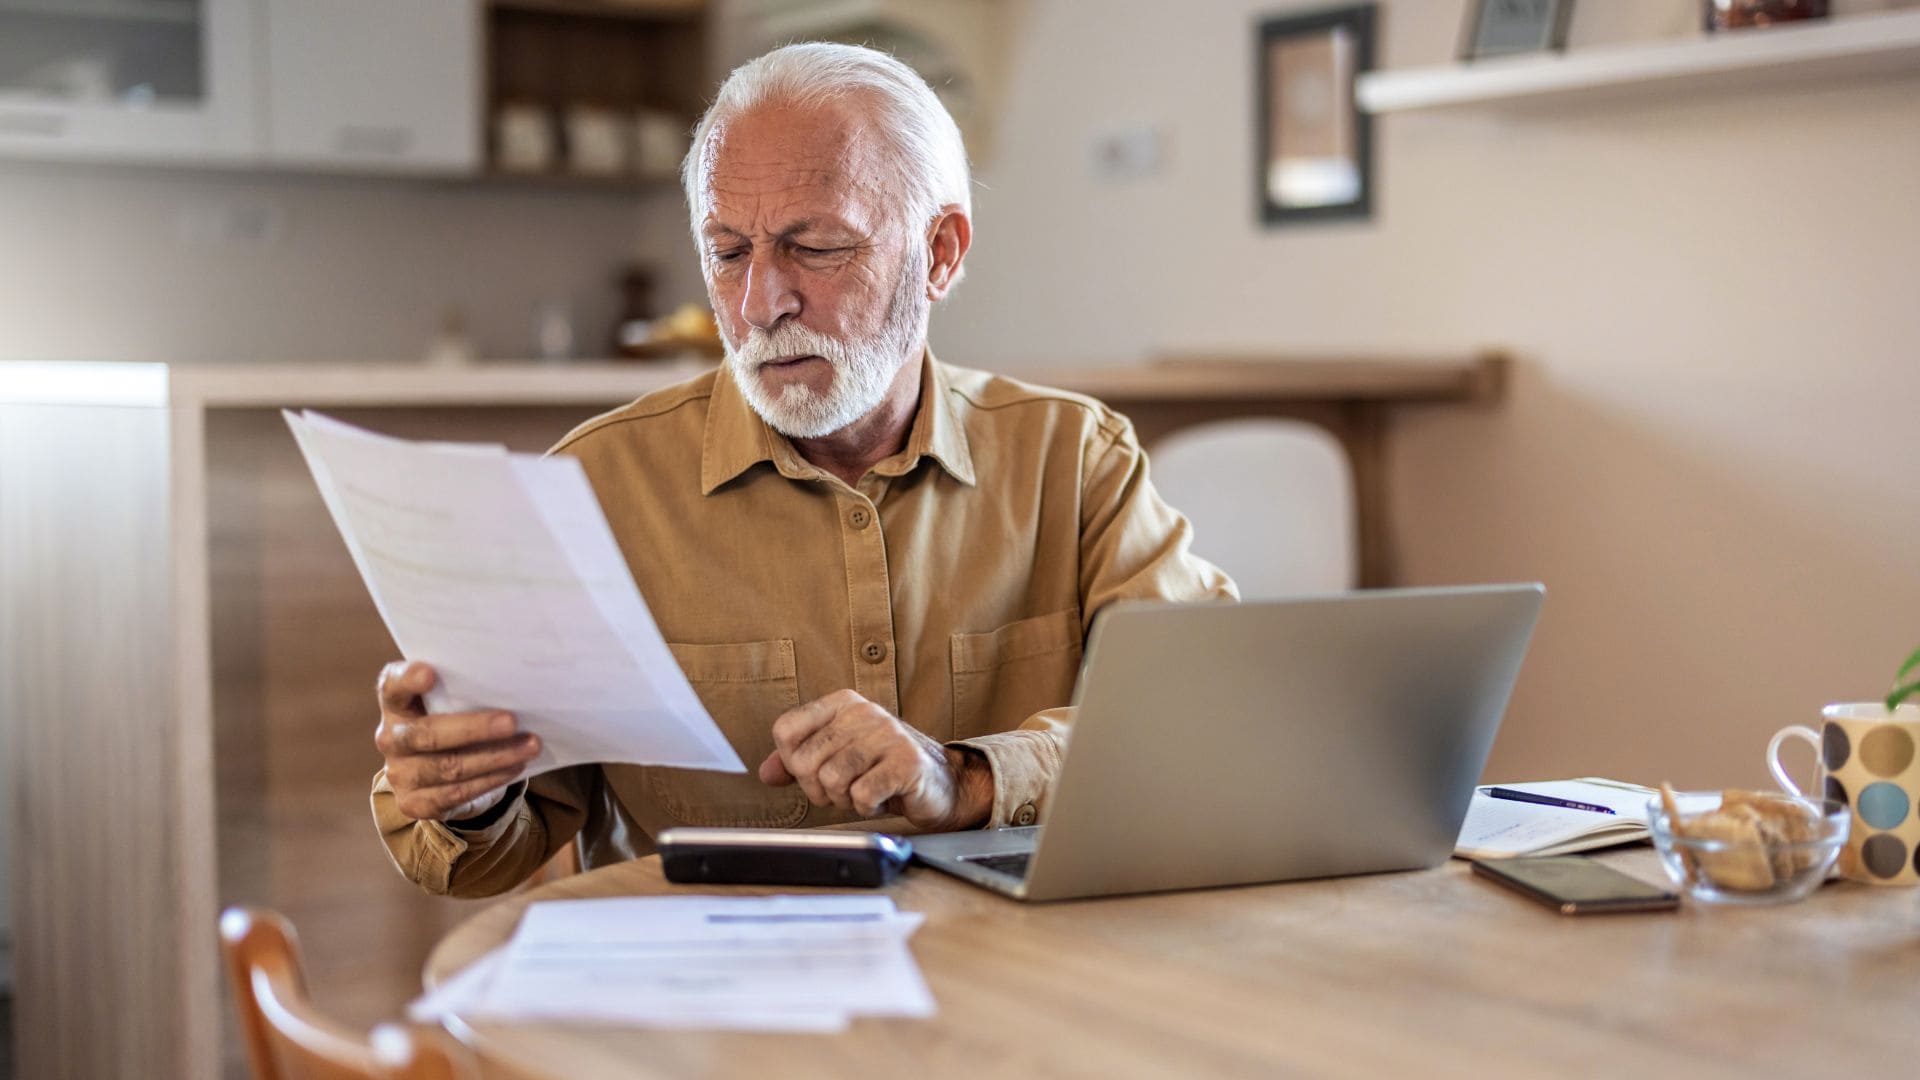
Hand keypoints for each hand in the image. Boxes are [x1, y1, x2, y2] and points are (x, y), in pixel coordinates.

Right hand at [374, 660, 540, 822]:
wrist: (435, 770)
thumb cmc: (450, 719)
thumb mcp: (450, 700)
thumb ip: (464, 688)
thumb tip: (514, 683)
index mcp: (395, 703)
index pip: (393, 685)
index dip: (408, 679)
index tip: (430, 673)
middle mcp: (391, 737)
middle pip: (427, 734)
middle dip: (474, 728)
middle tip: (512, 721)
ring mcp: (399, 773)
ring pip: (448, 767)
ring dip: (495, 757)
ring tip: (530, 745)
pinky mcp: (415, 802)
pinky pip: (456, 793)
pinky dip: (490, 780)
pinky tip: (514, 767)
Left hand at [758, 689, 992, 829]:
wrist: (942, 783)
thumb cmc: (883, 769)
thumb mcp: (837, 759)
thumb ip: (798, 762)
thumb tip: (766, 773)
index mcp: (842, 703)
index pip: (786, 730)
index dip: (792, 763)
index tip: (816, 772)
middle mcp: (864, 711)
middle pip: (805, 761)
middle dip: (820, 790)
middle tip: (845, 790)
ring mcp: (887, 734)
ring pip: (832, 779)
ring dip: (844, 799)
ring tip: (865, 791)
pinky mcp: (906, 762)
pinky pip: (862, 795)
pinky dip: (867, 807)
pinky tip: (883, 797)